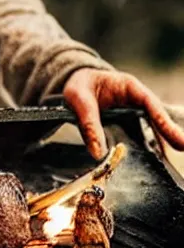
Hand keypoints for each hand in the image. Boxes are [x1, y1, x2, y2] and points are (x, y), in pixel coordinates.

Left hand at [63, 68, 183, 159]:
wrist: (73, 83)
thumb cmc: (79, 85)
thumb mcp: (79, 100)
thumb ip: (88, 124)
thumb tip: (98, 153)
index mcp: (128, 87)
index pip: (150, 104)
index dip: (163, 121)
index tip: (175, 137)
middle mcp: (134, 101)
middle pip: (155, 119)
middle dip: (168, 134)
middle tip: (182, 148)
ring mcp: (130, 113)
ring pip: (146, 130)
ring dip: (154, 145)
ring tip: (165, 163)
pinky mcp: (122, 125)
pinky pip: (134, 137)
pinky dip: (139, 149)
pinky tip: (143, 164)